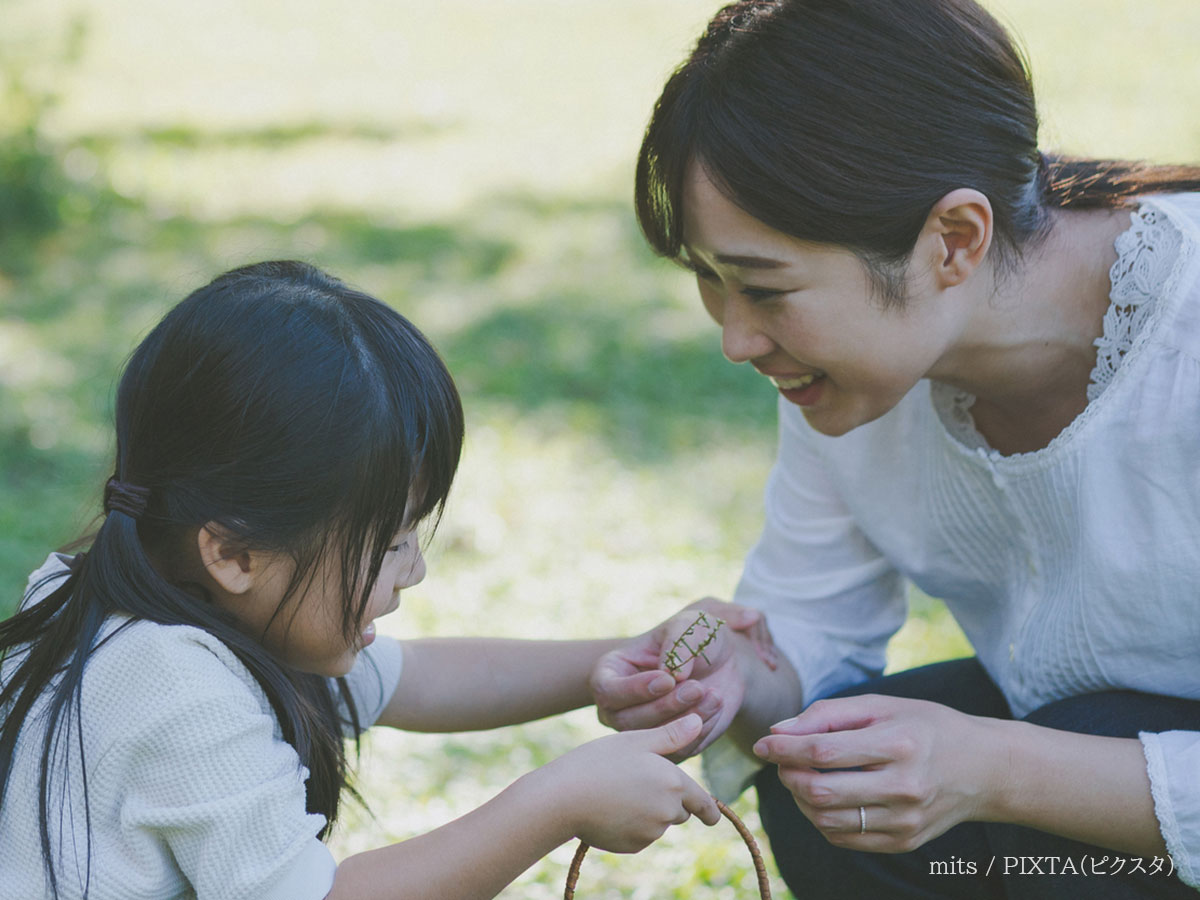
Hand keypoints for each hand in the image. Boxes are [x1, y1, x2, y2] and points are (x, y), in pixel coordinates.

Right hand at [543, 715, 720, 852]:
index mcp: (673, 783)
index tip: (712, 816)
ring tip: (617, 793)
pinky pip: (639, 837)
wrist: (563, 798)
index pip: (703, 802)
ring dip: (648, 813)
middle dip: (668, 802)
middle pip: (679, 811)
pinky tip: (610, 810)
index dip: (708, 810)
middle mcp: (668, 811)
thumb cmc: (599, 762)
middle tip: (637, 783)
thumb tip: (699, 722)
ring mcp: (650, 832)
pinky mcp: (632, 846)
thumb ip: (671, 735)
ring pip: (658, 824)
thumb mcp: (636, 741)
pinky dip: (631, 826)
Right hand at [590, 599, 777, 759]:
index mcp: (609, 674)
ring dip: (685, 720)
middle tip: (696, 687)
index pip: (608, 690)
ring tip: (713, 695)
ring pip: (654, 740)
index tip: (668, 678)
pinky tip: (716, 704)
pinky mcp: (668, 746)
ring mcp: (641, 731)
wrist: (720, 659)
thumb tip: (673, 672)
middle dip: (665, 706)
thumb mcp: (687, 627)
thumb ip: (678, 643)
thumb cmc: (694, 637)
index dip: (636, 689)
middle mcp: (618, 707)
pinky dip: (700, 730)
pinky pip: (680, 750)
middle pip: (629, 721)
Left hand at [752, 695, 1004, 852]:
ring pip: (826, 820)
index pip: (823, 750)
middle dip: (787, 775)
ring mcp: (905, 821)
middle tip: (781, 761)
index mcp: (898, 744)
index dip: (784, 748)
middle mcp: (904, 787)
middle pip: (820, 790)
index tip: (763, 743)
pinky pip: (844, 838)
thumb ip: (828, 714)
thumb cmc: (925, 727)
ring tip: (801, 777)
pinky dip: (821, 819)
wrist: (983, 769)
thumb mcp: (882, 706)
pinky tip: (824, 798)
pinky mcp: (904, 842)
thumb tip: (779, 731)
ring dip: (800, 799)